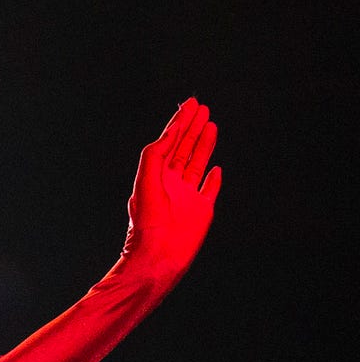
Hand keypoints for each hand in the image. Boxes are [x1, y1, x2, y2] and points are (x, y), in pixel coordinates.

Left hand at [124, 97, 220, 279]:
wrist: (157, 257)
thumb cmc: (147, 222)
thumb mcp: (146, 180)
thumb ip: (155, 153)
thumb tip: (170, 132)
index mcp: (156, 176)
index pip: (169, 142)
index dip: (179, 122)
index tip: (190, 105)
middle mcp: (171, 184)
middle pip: (184, 148)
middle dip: (192, 127)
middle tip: (202, 108)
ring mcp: (187, 197)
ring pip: (197, 164)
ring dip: (204, 144)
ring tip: (210, 124)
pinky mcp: (201, 212)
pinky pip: (209, 190)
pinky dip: (213, 179)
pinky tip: (216, 168)